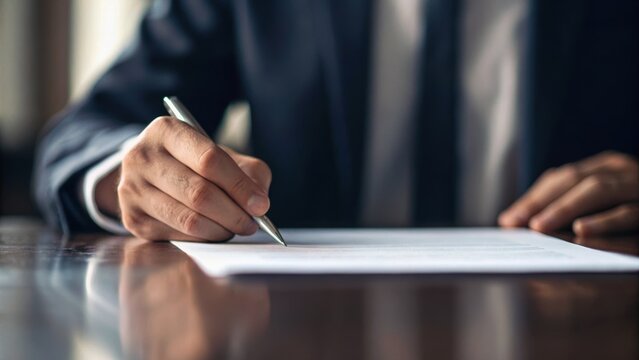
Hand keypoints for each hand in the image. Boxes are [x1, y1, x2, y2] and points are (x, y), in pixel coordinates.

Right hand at [104, 116, 271, 240]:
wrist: (152, 172)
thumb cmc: (194, 162)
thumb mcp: (223, 154)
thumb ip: (249, 172)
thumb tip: (259, 202)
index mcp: (167, 130)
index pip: (209, 160)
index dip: (239, 186)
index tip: (261, 205)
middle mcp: (142, 156)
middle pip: (199, 193)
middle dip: (234, 213)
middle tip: (253, 223)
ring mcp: (132, 188)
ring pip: (189, 219)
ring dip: (221, 229)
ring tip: (236, 227)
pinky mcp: (132, 218)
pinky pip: (177, 236)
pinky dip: (203, 238)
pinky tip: (214, 231)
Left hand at [499, 151, 638, 235]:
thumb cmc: (636, 209)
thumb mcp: (605, 204)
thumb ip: (570, 207)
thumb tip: (516, 222)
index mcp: (606, 166)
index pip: (561, 177)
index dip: (533, 198)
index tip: (509, 220)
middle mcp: (622, 169)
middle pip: (575, 180)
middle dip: (543, 203)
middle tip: (518, 225)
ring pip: (599, 190)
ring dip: (567, 209)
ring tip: (541, 227)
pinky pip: (631, 211)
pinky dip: (605, 221)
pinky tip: (582, 231)